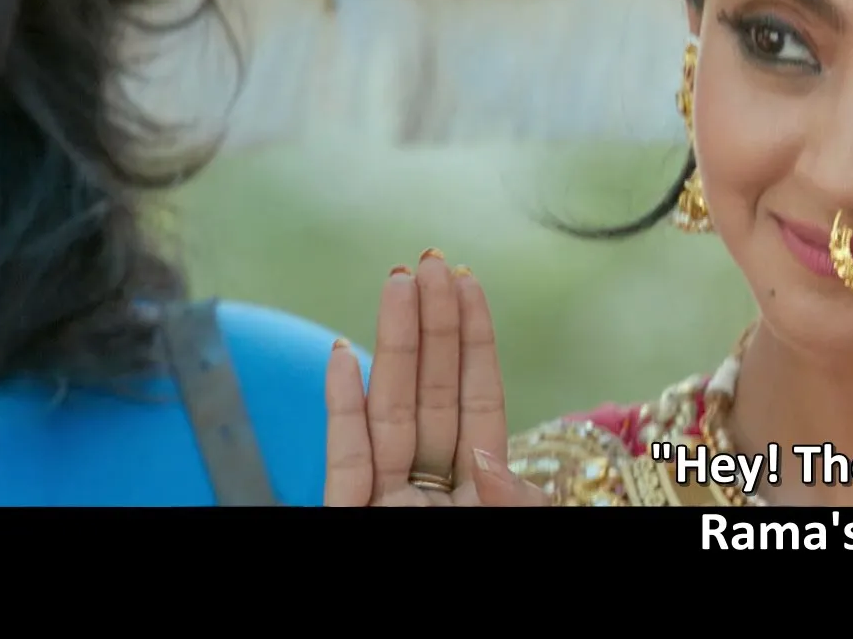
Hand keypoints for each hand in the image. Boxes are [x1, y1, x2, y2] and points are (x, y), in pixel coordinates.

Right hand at [325, 251, 547, 506]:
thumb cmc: (483, 592)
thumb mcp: (511, 524)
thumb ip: (511, 496)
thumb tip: (492, 459)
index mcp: (479, 485)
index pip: (479, 399)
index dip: (475, 340)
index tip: (468, 281)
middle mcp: (431, 484)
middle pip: (433, 393)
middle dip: (434, 325)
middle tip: (431, 261)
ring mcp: (386, 497)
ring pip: (390, 412)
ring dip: (393, 344)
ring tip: (397, 282)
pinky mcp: (346, 516)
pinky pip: (347, 459)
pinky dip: (342, 408)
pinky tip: (341, 352)